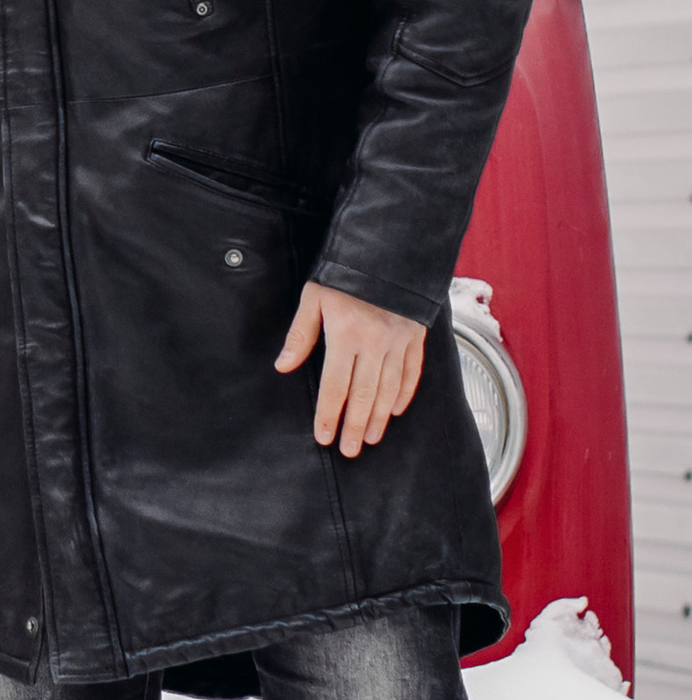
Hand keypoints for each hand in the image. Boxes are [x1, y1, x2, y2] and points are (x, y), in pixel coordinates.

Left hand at [275, 281, 425, 456]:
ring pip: (389, 389)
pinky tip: (394, 410)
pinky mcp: (416, 336)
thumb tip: (283, 367)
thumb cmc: (345, 272)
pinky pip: (412, 372)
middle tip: (350, 450)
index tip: (324, 437)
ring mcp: (399, 342)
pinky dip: (404, 394)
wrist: (390, 249)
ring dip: (378, 417)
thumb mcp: (314, 297)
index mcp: (346, 335)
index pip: (335, 386)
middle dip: (355, 426)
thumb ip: (300, 335)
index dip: (328, 415)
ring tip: (370, 438)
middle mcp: (375, 343)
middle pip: (363, 395)